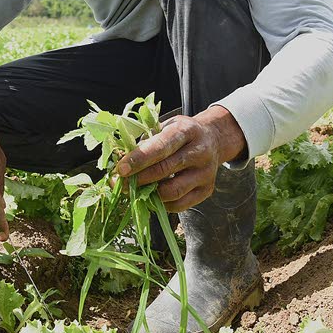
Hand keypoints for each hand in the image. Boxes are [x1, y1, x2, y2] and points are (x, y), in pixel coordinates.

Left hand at [113, 106, 246, 212]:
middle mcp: (200, 151)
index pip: (161, 147)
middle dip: (138, 179)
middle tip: (119, 182)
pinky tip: (151, 195)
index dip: (139, 159)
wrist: (213, 140)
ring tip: (134, 190)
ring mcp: (205, 173)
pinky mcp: (207, 190)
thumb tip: (120, 159)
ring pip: (172, 191)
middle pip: (165, 170)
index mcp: (187, 131)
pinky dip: (161, 203)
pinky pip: (179, 204)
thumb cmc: (180, 134)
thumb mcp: (165, 127)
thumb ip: (145, 141)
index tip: (120, 169)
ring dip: (148, 194)